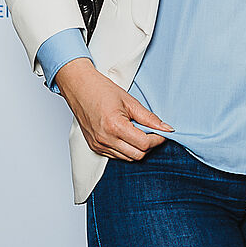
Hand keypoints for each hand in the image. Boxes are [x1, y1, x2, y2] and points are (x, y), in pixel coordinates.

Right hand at [56, 58, 171, 160]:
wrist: (79, 88)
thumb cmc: (101, 90)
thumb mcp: (130, 101)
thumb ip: (149, 118)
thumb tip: (166, 129)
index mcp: (114, 126)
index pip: (144, 144)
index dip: (158, 139)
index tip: (164, 132)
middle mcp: (105, 139)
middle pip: (137, 155)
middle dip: (150, 145)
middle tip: (154, 132)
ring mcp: (98, 145)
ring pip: (128, 158)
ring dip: (138, 148)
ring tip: (139, 131)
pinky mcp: (94, 147)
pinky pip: (116, 156)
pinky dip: (126, 149)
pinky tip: (128, 136)